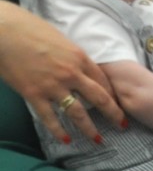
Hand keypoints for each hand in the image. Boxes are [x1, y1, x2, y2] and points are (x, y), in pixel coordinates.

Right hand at [0, 3, 124, 144]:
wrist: (6, 33)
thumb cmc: (32, 30)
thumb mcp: (62, 40)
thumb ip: (71, 56)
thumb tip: (77, 65)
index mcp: (80, 58)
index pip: (103, 80)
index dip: (113, 94)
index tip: (120, 103)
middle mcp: (72, 74)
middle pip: (99, 98)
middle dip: (113, 113)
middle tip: (123, 125)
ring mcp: (53, 86)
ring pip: (78, 112)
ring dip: (89, 128)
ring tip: (97, 140)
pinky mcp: (34, 95)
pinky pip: (50, 117)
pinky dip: (58, 130)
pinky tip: (66, 140)